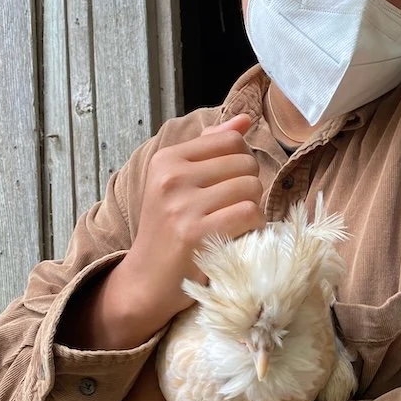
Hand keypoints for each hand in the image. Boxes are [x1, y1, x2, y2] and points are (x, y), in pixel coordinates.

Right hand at [110, 113, 265, 334]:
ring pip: (251, 188)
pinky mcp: (196, 233)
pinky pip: (250, 213)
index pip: (230, 140)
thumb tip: (244, 119)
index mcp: (167, 159)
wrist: (147, 281)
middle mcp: (172, 177)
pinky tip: (236, 237)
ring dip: (252, 209)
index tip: (225, 187)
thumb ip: (211, 148)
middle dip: (248, 188)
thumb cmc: (169, 230)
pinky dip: (253, 227)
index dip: (240, 163)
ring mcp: (183, 205)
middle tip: (228, 211)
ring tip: (231, 224)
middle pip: (245, 164)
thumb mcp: (179, 182)